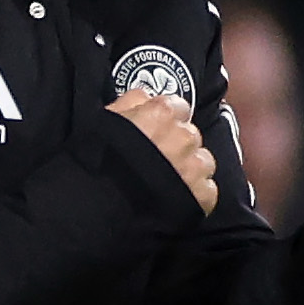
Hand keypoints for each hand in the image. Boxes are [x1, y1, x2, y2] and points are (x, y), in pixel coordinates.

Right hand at [110, 89, 217, 216]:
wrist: (98, 208)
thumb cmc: (95, 164)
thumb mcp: (104, 122)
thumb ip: (129, 103)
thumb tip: (146, 96)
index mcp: (161, 114)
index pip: (179, 107)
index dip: (168, 121)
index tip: (159, 132)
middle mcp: (183, 137)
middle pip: (190, 136)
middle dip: (178, 146)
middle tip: (158, 161)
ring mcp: (194, 167)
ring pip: (204, 161)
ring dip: (191, 169)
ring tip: (168, 182)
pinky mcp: (201, 196)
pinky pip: (208, 190)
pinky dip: (195, 195)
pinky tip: (176, 200)